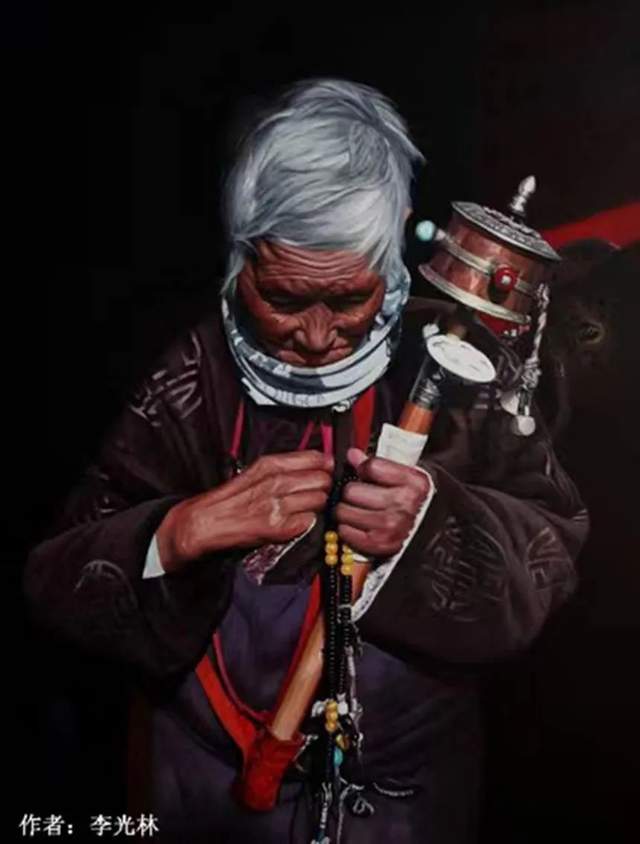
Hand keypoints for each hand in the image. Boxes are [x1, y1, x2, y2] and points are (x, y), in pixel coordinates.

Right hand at [156, 450, 333, 573]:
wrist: (206, 521)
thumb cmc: (230, 497)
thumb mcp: (255, 470)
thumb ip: (284, 466)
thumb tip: (317, 462)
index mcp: (270, 464)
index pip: (316, 458)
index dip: (325, 465)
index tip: (326, 469)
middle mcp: (276, 482)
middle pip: (322, 480)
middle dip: (322, 486)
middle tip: (315, 491)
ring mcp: (278, 505)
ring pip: (319, 500)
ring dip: (315, 505)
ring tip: (302, 507)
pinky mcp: (279, 528)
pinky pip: (309, 522)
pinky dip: (306, 522)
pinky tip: (294, 520)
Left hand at [335, 447, 431, 557]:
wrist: (432, 530)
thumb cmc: (416, 501)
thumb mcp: (407, 476)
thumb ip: (378, 463)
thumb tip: (353, 455)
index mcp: (413, 483)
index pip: (371, 466)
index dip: (364, 468)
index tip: (366, 473)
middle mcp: (403, 505)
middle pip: (352, 490)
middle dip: (352, 490)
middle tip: (361, 494)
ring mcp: (390, 527)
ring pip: (343, 511)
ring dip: (346, 510)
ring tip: (359, 509)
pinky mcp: (379, 544)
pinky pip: (346, 531)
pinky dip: (348, 528)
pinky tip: (360, 524)